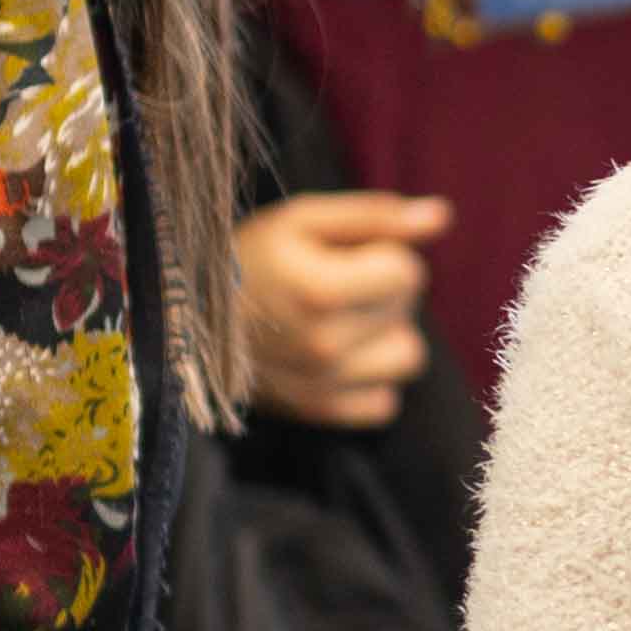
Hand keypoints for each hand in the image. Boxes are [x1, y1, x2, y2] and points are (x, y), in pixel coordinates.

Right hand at [230, 189, 446, 428]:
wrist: (188, 317)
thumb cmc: (250, 257)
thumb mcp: (305, 219)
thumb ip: (377, 217)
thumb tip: (442, 217)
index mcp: (320, 291)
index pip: (410, 273)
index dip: (384, 255)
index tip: (343, 256)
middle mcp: (324, 347)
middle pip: (409, 312)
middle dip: (382, 291)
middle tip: (331, 284)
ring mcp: (323, 386)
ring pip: (408, 358)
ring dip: (384, 337)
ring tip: (342, 320)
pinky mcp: (321, 413)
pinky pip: (385, 402)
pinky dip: (370, 379)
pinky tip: (338, 357)